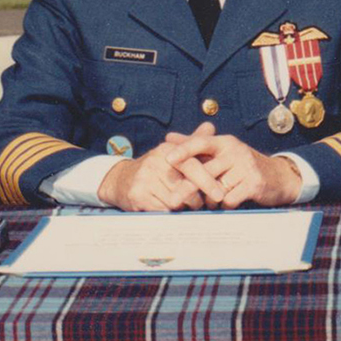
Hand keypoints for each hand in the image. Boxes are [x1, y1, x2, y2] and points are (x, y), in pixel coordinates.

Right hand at [97, 130, 213, 211]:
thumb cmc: (155, 168)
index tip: (220, 194)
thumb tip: (210, 126)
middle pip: (185, 188)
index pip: (192, 166)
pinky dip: (169, 214)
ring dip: (183, 208)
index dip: (208, 181)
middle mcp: (154, 162)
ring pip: (175, 202)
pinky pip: (163, 211)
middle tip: (202, 205)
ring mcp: (144, 179)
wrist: (121, 180)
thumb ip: (192, 142)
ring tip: (183, 206)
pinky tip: (168, 210)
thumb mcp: (172, 152)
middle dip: (196, 200)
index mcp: (167, 150)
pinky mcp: (137, 195)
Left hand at [175, 123, 302, 207]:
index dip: (184, 150)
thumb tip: (168, 138)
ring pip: (216, 189)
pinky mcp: (254, 183)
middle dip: (187, 187)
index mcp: (225, 142)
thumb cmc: (242, 165)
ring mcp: (246, 167)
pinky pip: (230, 199)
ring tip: (209, 203)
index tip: (167, 159)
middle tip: (172, 201)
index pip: (201, 143)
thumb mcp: (222, 151)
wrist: (279, 177)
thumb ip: (195, 145)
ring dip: (209, 200)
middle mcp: (235, 151)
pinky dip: (224, 206)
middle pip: (205, 171)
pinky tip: (227, 204)